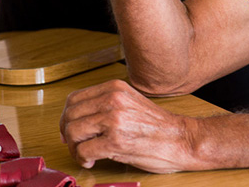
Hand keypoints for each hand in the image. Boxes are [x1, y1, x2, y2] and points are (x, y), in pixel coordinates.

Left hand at [60, 80, 196, 173]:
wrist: (181, 139)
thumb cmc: (158, 126)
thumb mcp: (129, 103)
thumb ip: (105, 105)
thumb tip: (76, 119)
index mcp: (115, 88)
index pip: (74, 99)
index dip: (67, 117)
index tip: (70, 129)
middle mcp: (113, 99)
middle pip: (70, 115)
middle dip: (68, 134)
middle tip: (76, 145)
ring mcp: (114, 119)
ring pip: (73, 132)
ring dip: (75, 148)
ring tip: (86, 154)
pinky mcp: (116, 141)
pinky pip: (84, 150)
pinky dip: (84, 159)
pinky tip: (94, 160)